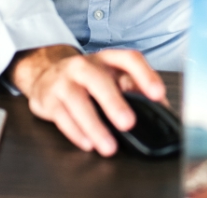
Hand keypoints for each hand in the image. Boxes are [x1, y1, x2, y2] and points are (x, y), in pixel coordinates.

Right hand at [9, 44, 165, 155]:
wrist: (45, 72)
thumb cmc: (87, 78)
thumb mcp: (111, 76)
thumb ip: (136, 89)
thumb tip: (162, 108)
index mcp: (107, 59)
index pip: (129, 59)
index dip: (145, 75)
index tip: (157, 94)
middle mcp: (84, 66)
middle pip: (99, 80)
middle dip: (114, 103)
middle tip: (128, 123)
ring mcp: (64, 81)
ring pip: (77, 102)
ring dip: (94, 126)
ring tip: (109, 146)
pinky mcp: (48, 99)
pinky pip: (61, 117)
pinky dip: (75, 132)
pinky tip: (87, 143)